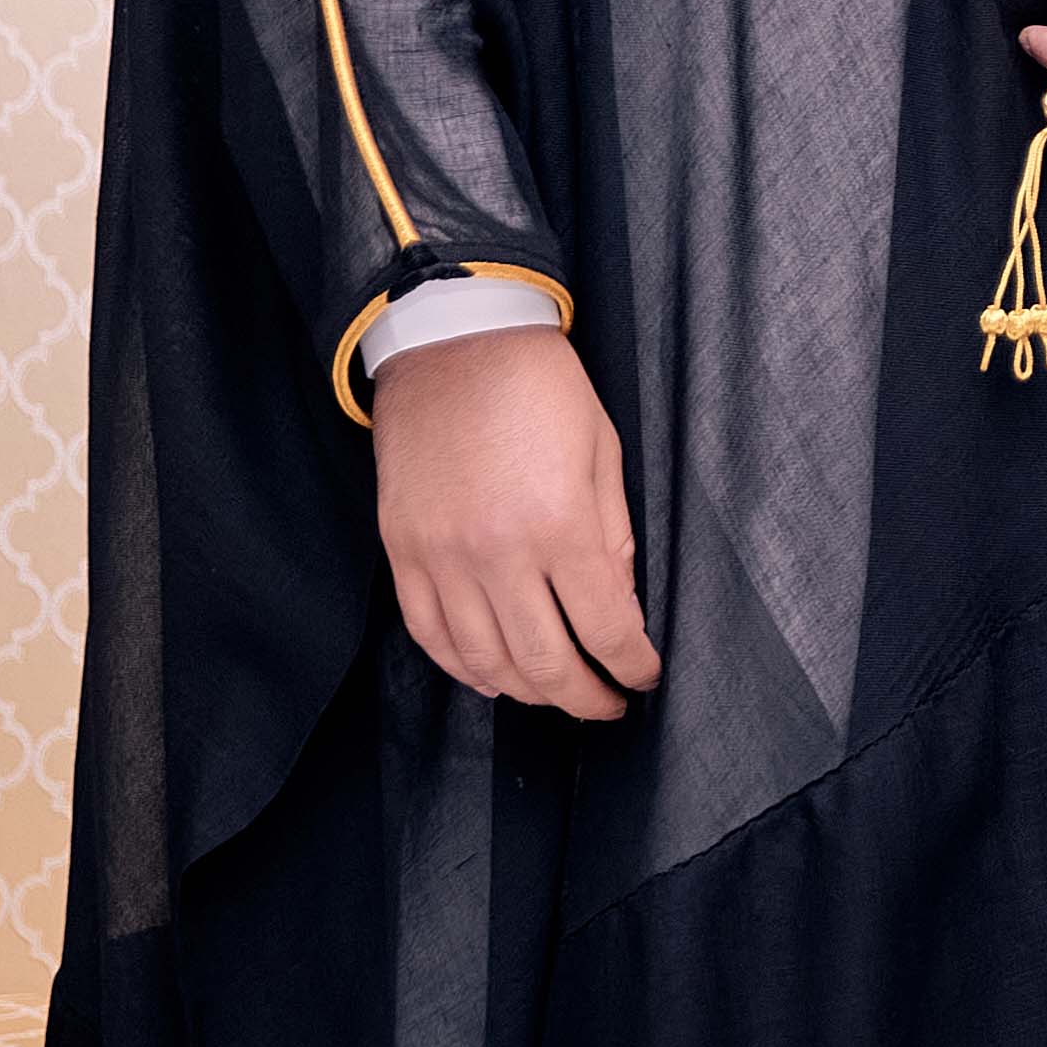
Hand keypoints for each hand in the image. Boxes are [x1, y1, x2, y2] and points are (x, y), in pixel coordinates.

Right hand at [371, 326, 659, 719]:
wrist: (455, 343)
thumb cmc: (542, 389)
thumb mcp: (602, 452)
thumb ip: (613, 537)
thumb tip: (622, 607)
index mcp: (560, 524)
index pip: (606, 628)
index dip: (632, 665)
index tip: (645, 676)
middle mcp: (497, 553)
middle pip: (545, 661)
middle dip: (584, 697)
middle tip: (607, 703)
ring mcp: (441, 557)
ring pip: (483, 661)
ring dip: (526, 690)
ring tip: (556, 692)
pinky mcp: (402, 551)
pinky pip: (429, 633)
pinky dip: (462, 667)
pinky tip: (491, 676)